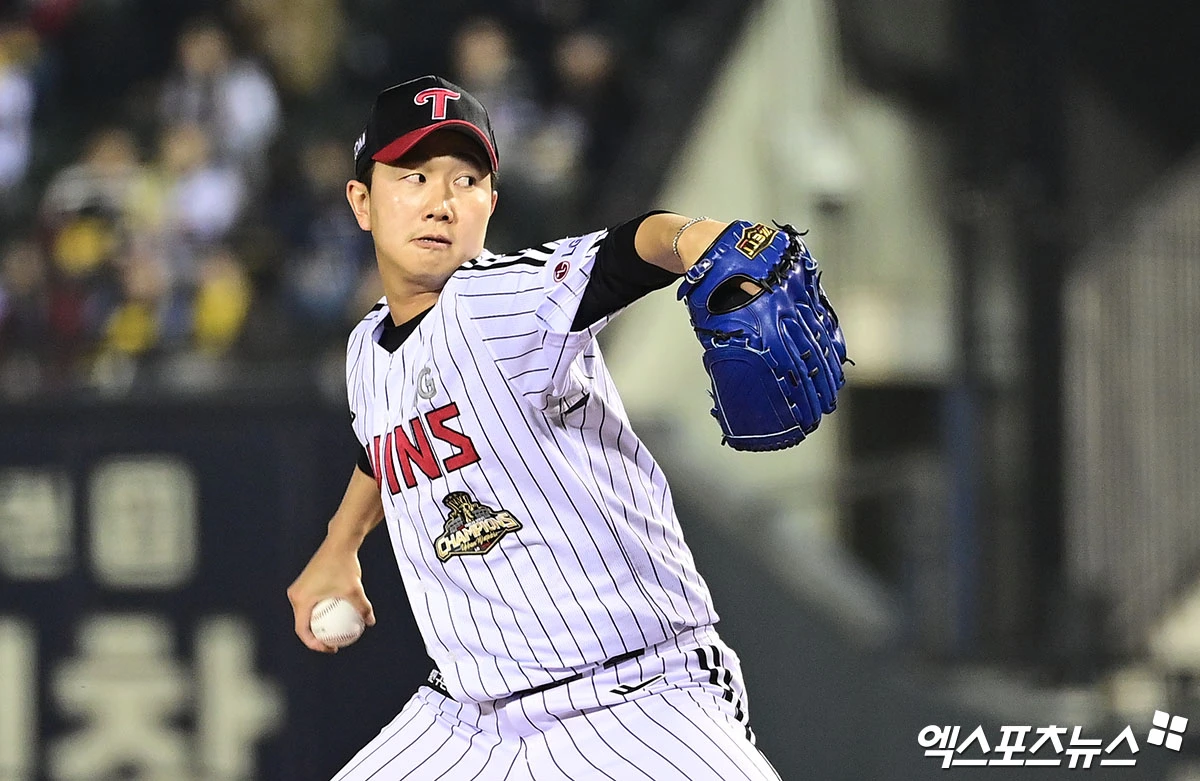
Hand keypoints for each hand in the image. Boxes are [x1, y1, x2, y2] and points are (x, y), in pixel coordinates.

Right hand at [287, 537, 375, 652]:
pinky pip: (312, 603)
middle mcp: (295, 595)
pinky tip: (338, 616)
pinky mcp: (306, 583)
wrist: (338, 543)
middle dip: (317, 637)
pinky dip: (321, 612)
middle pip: (303, 624)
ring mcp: (299, 588)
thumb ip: (363, 607)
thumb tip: (371, 622)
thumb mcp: (355, 589)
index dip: (315, 644)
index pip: (302, 631)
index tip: (331, 648)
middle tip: (334, 644)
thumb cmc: (344, 565)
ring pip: (307, 614)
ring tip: (336, 634)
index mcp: (300, 599)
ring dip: (319, 625)